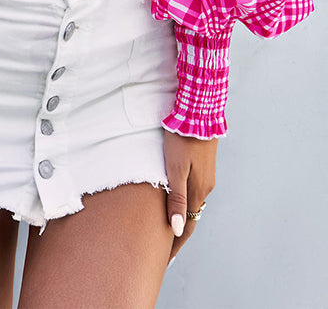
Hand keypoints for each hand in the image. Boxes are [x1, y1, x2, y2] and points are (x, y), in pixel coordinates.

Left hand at [163, 129, 217, 264]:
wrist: (198, 111)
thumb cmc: (182, 138)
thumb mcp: (175, 168)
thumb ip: (176, 198)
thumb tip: (179, 229)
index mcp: (198, 191)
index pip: (187, 226)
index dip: (176, 244)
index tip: (164, 260)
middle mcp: (206, 187)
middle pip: (191, 216)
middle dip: (178, 234)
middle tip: (163, 249)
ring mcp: (206, 175)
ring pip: (193, 202)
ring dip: (182, 216)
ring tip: (168, 228)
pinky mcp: (204, 164)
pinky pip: (194, 190)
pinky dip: (185, 201)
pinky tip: (177, 200)